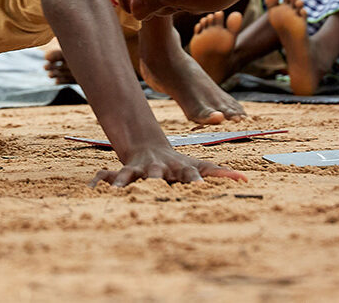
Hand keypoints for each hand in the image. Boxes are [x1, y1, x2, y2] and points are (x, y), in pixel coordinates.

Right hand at [90, 145, 246, 186]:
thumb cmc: (179, 164)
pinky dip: (102, 182)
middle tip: (154, 186)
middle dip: (155, 180)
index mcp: (179, 169)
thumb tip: (246, 178)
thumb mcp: (200, 167)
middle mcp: (159, 169)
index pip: (189, 173)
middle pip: (157, 175)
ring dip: (123, 182)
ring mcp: (141, 171)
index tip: (200, 187)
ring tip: (117, 191)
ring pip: (131, 175)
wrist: (149, 147)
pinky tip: (92, 188)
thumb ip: (221, 174)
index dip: (194, 180)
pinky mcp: (125, 174)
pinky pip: (112, 178)